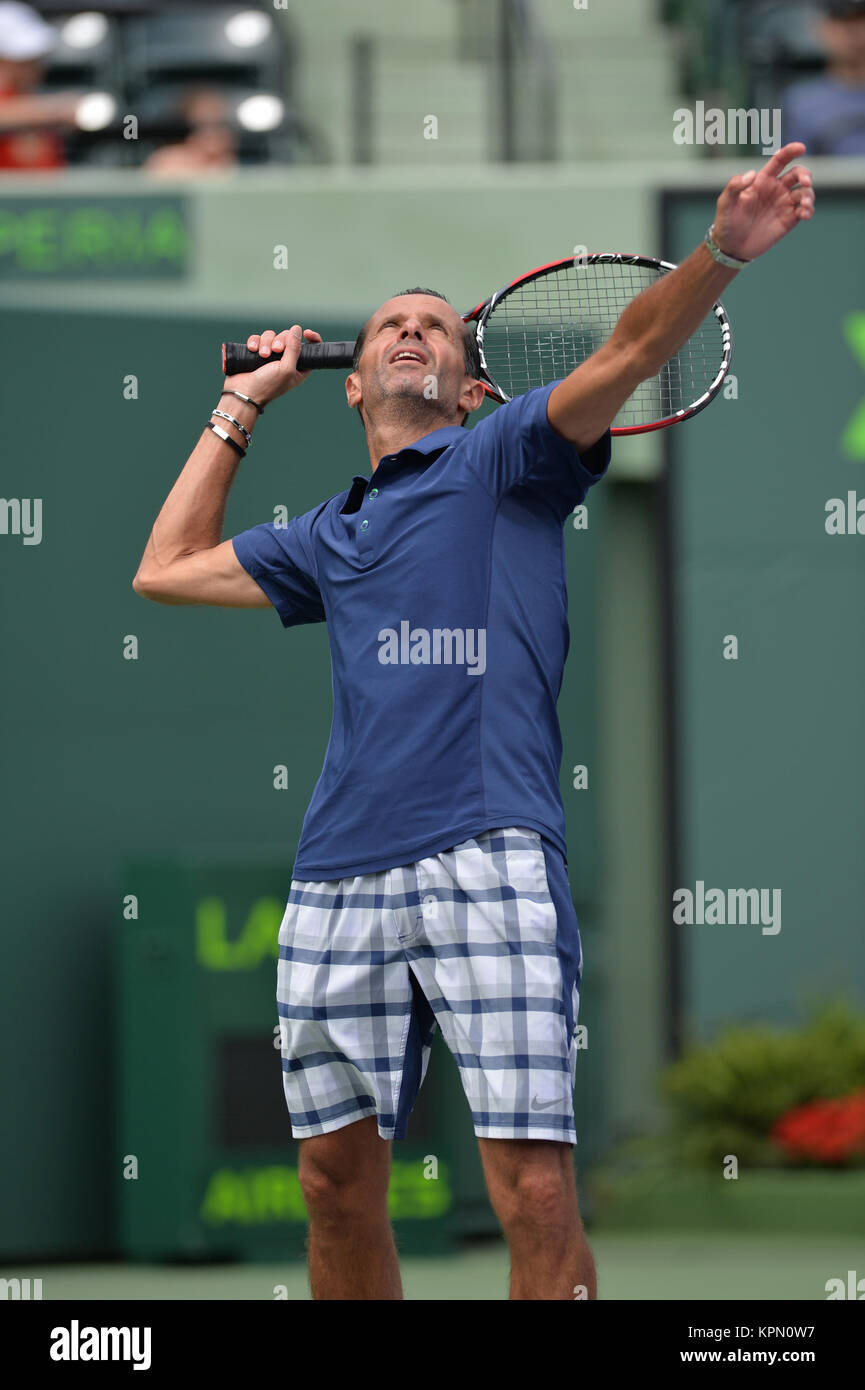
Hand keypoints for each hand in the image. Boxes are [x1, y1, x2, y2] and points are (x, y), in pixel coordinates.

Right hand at [223, 325, 322, 404]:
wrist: (243, 392)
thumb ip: (294, 349)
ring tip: (262, 354)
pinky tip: (252, 349)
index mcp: (298, 366)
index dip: (311, 339)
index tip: (306, 333)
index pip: (310, 349)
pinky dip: (255, 341)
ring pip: (271, 336)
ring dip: (266, 342)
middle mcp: (285, 360)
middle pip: (288, 337)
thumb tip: (297, 329)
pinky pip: (258, 338)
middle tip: (275, 350)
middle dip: (280, 341)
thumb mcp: (286, 368)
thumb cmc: (267, 386)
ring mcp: (270, 356)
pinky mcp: (256, 352)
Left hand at [712, 142, 814, 262]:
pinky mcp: (789, 220)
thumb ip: (735, 186)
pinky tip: (805, 214)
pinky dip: (809, 210)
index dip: (791, 151)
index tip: (801, 148)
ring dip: (808, 195)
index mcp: (763, 180)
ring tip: (804, 205)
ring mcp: (784, 204)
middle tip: (806, 182)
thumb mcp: (725, 203)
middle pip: (798, 174)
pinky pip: (804, 211)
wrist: (731, 248)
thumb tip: (752, 173)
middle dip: (806, 175)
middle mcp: (776, 189)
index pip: (780, 160)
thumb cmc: (726, 222)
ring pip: (804, 192)